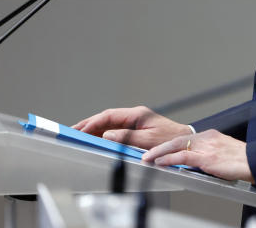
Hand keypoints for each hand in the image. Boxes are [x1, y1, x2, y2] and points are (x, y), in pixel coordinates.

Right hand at [72, 106, 188, 149]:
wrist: (183, 142)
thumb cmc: (169, 140)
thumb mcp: (148, 140)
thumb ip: (126, 137)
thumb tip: (107, 134)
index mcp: (137, 114)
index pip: (109, 115)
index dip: (93, 122)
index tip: (81, 130)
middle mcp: (134, 116)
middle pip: (106, 118)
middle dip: (89, 124)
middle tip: (72, 131)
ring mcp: (134, 122)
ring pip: (109, 123)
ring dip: (94, 129)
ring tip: (78, 135)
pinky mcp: (135, 129)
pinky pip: (114, 130)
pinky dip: (102, 134)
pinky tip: (93, 140)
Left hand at [143, 129, 253, 182]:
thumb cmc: (243, 161)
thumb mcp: (224, 153)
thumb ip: (209, 154)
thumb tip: (195, 163)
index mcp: (211, 135)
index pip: (185, 138)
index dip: (170, 143)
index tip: (159, 149)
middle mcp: (207, 138)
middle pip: (178, 139)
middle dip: (160, 146)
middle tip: (147, 152)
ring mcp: (207, 147)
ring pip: (177, 146)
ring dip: (160, 152)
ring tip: (148, 158)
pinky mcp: (207, 157)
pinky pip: (183, 157)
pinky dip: (170, 159)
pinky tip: (161, 162)